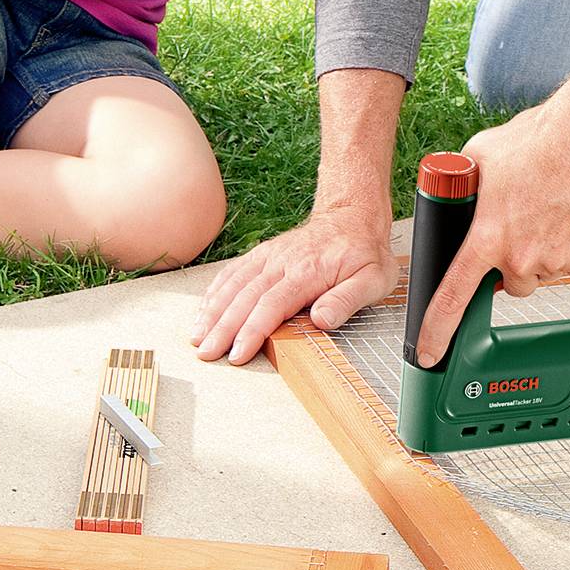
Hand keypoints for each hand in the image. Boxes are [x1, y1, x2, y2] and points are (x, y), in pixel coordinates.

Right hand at [191, 202, 395, 364]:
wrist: (353, 216)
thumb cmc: (364, 252)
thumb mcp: (373, 279)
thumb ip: (347, 300)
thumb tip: (322, 320)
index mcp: (307, 272)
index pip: (272, 305)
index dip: (251, 331)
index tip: (237, 353)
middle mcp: (281, 263)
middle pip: (245, 298)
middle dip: (222, 328)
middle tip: (206, 354)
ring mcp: (269, 257)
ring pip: (233, 285)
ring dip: (212, 312)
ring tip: (196, 337)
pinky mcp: (263, 254)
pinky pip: (233, 272)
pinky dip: (215, 292)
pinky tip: (204, 310)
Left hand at [410, 103, 569, 367]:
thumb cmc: (535, 142)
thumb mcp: (478, 157)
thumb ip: (462, 185)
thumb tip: (451, 190)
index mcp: (487, 238)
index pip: (454, 296)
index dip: (437, 330)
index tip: (429, 353)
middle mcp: (521, 256)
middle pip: (508, 283)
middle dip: (508, 264)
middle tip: (516, 227)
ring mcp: (556, 260)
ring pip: (539, 272)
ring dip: (537, 253)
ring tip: (543, 211)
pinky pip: (568, 262)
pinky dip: (565, 246)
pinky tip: (565, 213)